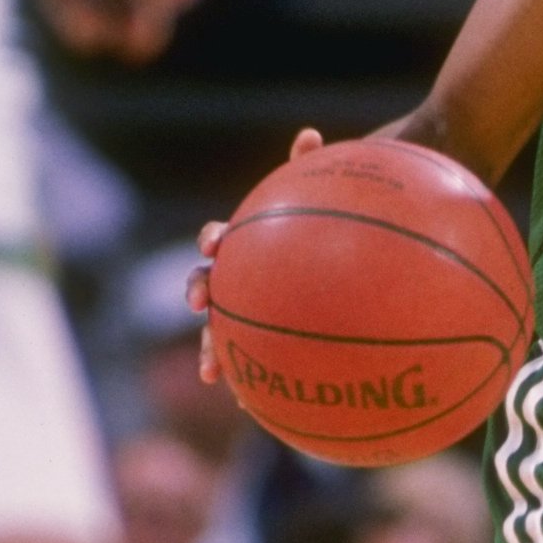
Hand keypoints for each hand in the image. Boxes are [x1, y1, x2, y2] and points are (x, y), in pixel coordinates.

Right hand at [188, 126, 325, 383]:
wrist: (341, 272)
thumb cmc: (330, 232)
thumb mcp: (326, 201)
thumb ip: (313, 171)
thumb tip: (308, 133)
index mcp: (250, 247)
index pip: (222, 239)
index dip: (214, 240)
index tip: (216, 243)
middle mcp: (241, 279)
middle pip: (209, 284)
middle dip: (201, 292)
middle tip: (203, 300)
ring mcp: (248, 313)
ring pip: (220, 333)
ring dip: (211, 351)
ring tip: (211, 372)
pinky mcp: (261, 345)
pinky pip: (253, 369)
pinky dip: (251, 387)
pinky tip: (254, 408)